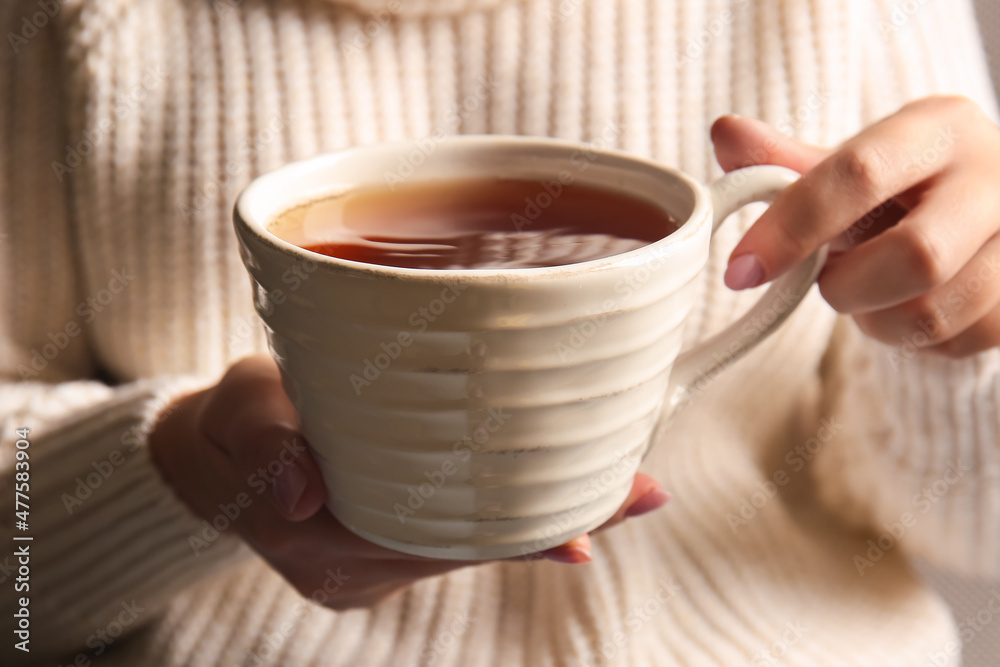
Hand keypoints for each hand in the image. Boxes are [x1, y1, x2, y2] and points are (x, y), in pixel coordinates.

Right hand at [149, 355, 669, 609]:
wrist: (214, 455)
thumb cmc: (237, 420)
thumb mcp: (239, 410)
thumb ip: (264, 444)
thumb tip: (298, 496)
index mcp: (327, 544)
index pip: (442, 540)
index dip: (520, 529)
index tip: (596, 520)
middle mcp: (358, 571)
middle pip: (473, 547)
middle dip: (557, 521)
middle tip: (643, 492)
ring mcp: (375, 566)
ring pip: (471, 544)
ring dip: (541, 517)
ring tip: (626, 490)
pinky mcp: (387, 546)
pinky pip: (456, 535)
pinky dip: (506, 516)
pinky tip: (560, 501)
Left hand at [712, 95, 999, 357]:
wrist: (988, 214)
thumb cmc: (903, 190)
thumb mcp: (850, 164)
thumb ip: (787, 161)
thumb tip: (725, 134)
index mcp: (940, 128)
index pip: (859, 174)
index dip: (792, 227)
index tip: (741, 270)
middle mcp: (996, 176)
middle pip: (916, 256)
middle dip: (848, 286)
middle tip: (830, 282)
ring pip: (935, 311)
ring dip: (877, 320)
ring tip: (868, 295)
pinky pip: (958, 342)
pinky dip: (913, 341)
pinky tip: (905, 310)